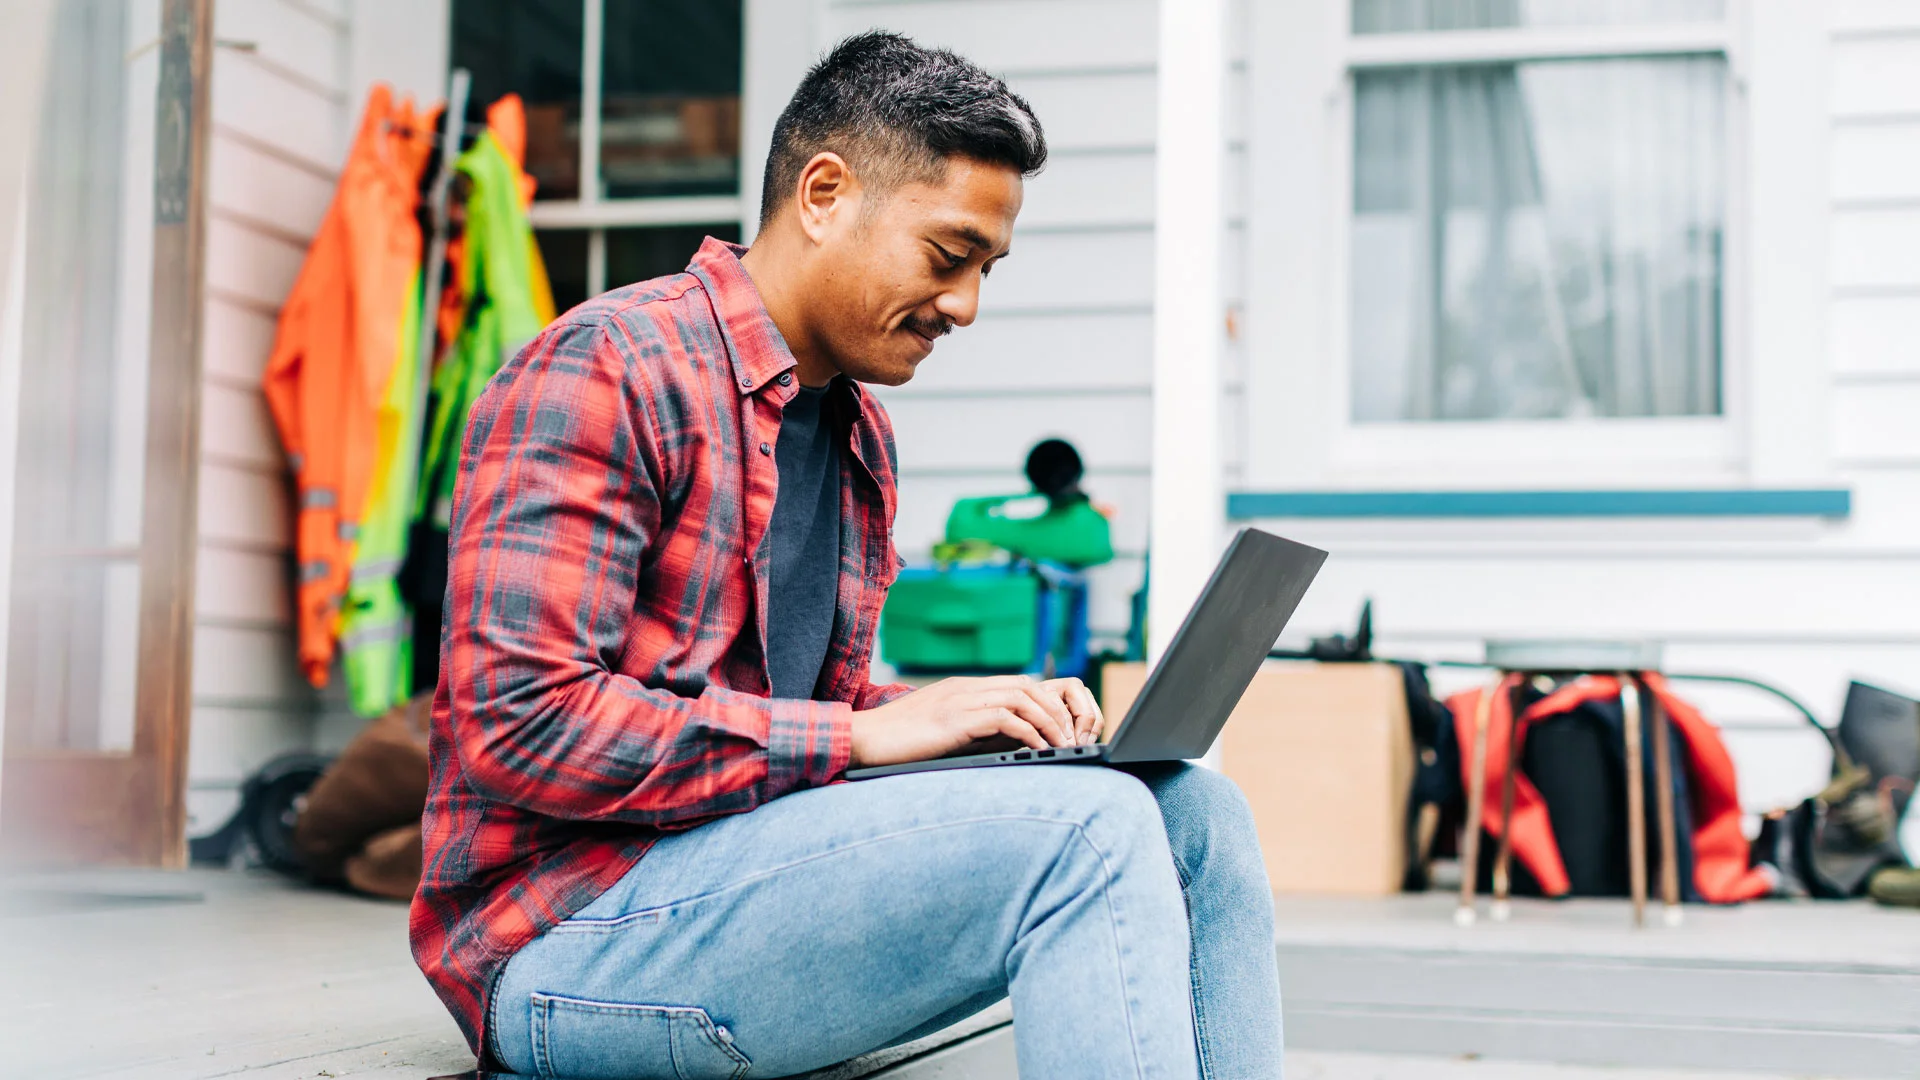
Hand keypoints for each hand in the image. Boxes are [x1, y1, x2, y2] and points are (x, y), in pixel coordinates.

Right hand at [849, 675, 1104, 767]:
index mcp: (964, 689)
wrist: (862, 740)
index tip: (1061, 730)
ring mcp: (960, 699)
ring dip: (1048, 722)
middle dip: (1056, 712)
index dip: (1047, 704)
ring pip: (1022, 697)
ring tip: (1061, 747)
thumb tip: (1008, 745)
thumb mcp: (942, 732)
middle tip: (1071, 739)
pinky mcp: (955, 718)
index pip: (1018, 684)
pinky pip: (1005, 717)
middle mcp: (966, 687)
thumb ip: (971, 730)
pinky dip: (1028, 734)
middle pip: (1028, 685)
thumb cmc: (898, 743)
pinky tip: (1037, 752)